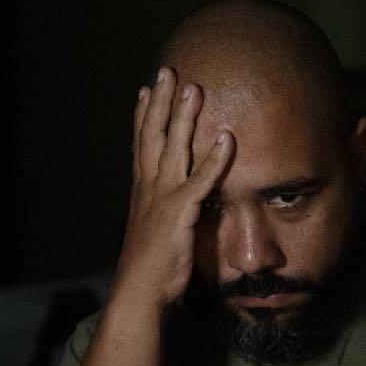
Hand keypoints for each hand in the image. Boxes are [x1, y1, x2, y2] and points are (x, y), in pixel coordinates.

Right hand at [114, 67, 233, 306]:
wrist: (139, 294)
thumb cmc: (148, 268)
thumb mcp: (152, 232)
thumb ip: (161, 213)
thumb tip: (171, 207)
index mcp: (141, 190)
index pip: (140, 144)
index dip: (142, 115)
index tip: (145, 89)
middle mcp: (148, 187)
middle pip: (153, 135)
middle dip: (160, 102)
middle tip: (167, 71)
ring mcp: (162, 197)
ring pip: (174, 148)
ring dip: (184, 117)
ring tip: (194, 89)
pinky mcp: (180, 213)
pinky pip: (201, 180)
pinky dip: (214, 159)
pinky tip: (226, 138)